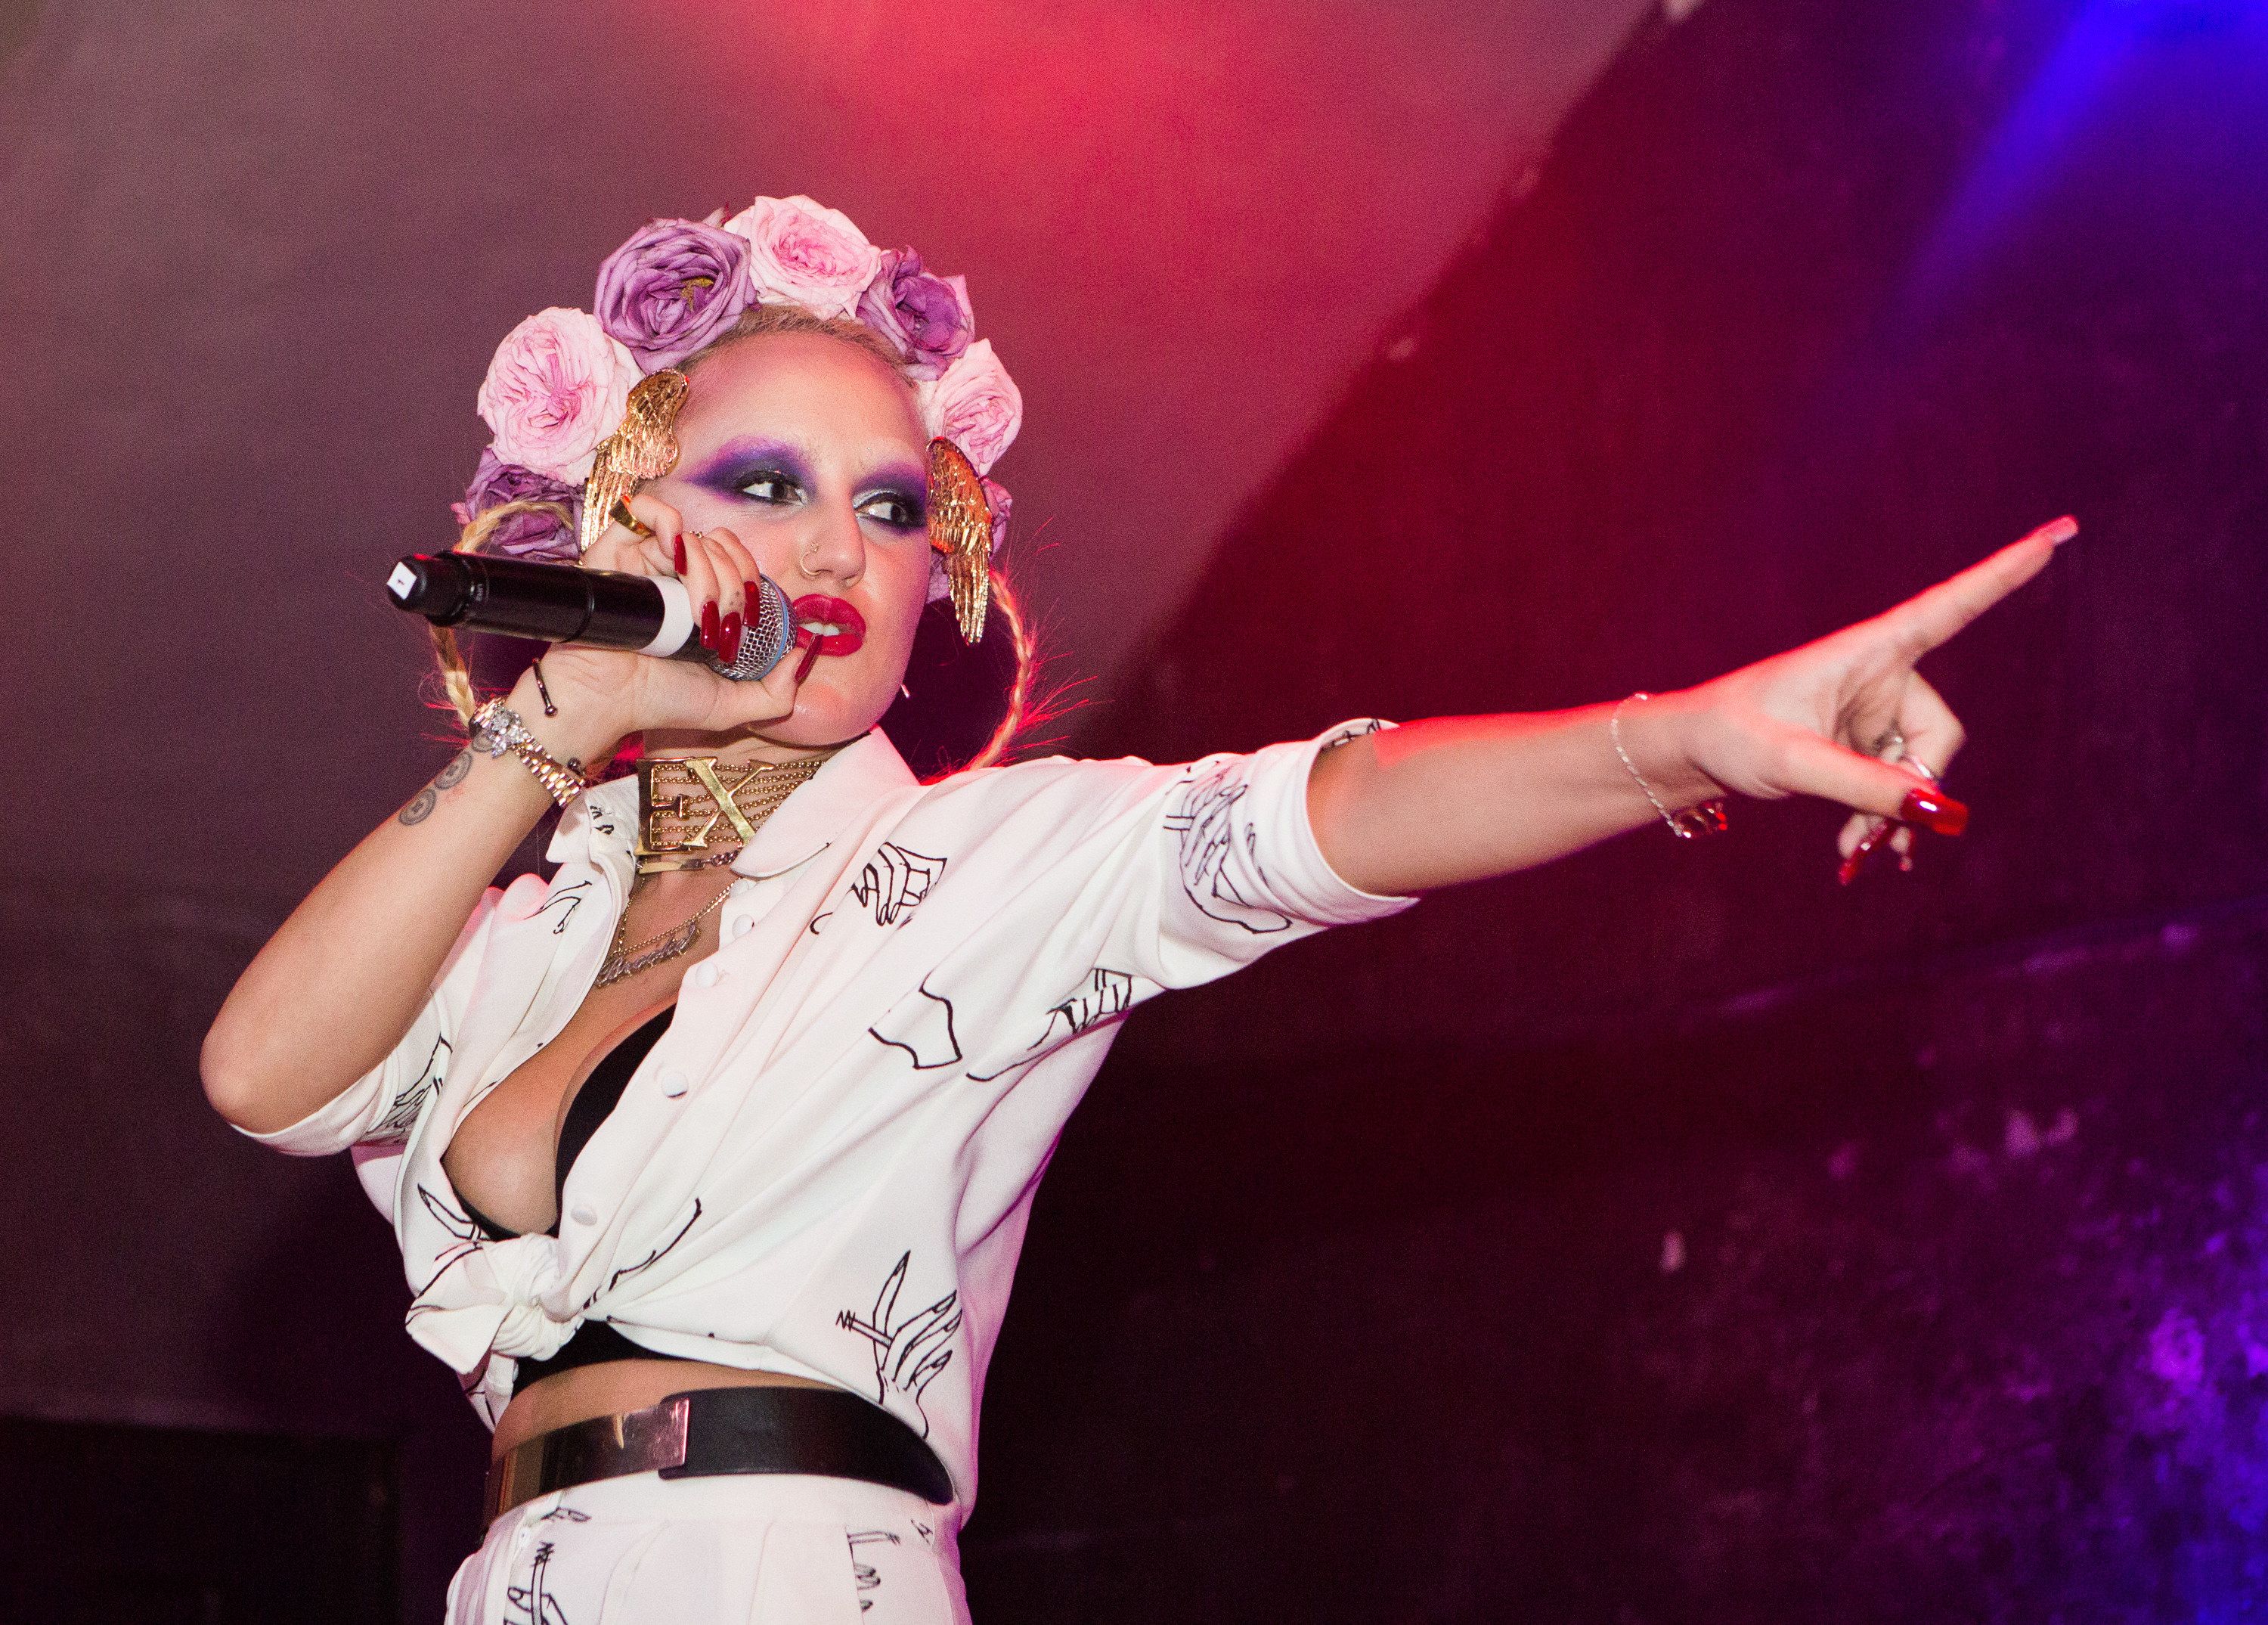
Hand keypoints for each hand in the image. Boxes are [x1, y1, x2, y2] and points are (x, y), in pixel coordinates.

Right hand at [538, 492, 811, 742]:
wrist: (607, 701)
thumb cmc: (658, 703)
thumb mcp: (729, 706)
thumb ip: (775, 695)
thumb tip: (801, 658)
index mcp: (703, 600)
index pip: (741, 563)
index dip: (750, 583)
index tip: (743, 623)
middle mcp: (676, 576)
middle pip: (722, 548)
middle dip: (730, 586)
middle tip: (713, 624)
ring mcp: (646, 560)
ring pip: (694, 536)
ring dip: (704, 571)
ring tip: (690, 610)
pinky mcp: (614, 549)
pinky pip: (645, 509)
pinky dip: (666, 523)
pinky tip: (670, 556)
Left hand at [1676, 515, 2075, 870]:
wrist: (1691, 754)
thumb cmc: (1732, 735)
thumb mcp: (1795, 762)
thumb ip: (1867, 787)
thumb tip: (1943, 814)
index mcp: (1868, 650)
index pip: (1950, 606)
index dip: (2006, 572)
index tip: (2060, 530)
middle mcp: (1880, 677)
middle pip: (1938, 736)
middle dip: (1916, 790)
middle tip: (1876, 837)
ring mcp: (1873, 714)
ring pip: (1918, 774)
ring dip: (1894, 817)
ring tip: (1855, 853)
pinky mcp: (1862, 747)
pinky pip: (1897, 789)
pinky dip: (1883, 821)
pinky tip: (1858, 855)